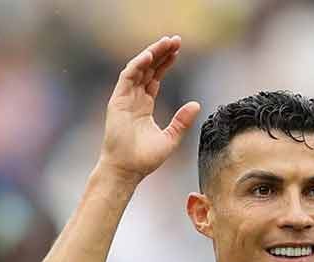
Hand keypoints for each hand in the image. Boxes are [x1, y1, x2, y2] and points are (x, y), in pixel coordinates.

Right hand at [98, 36, 200, 182]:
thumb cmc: (145, 159)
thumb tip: (196, 104)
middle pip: (148, 69)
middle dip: (161, 53)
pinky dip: (138, 65)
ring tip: (165, 43)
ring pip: (139, 69)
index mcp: (144, 106)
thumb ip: (182, 121)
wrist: (127, 170)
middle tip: (175, 40)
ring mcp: (124, 99)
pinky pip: (127, 77)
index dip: (166, 63)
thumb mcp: (171, 138)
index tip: (178, 51)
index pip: (155, 78)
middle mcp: (133, 99)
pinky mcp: (117, 101)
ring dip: (151, 54)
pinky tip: (149, 56)